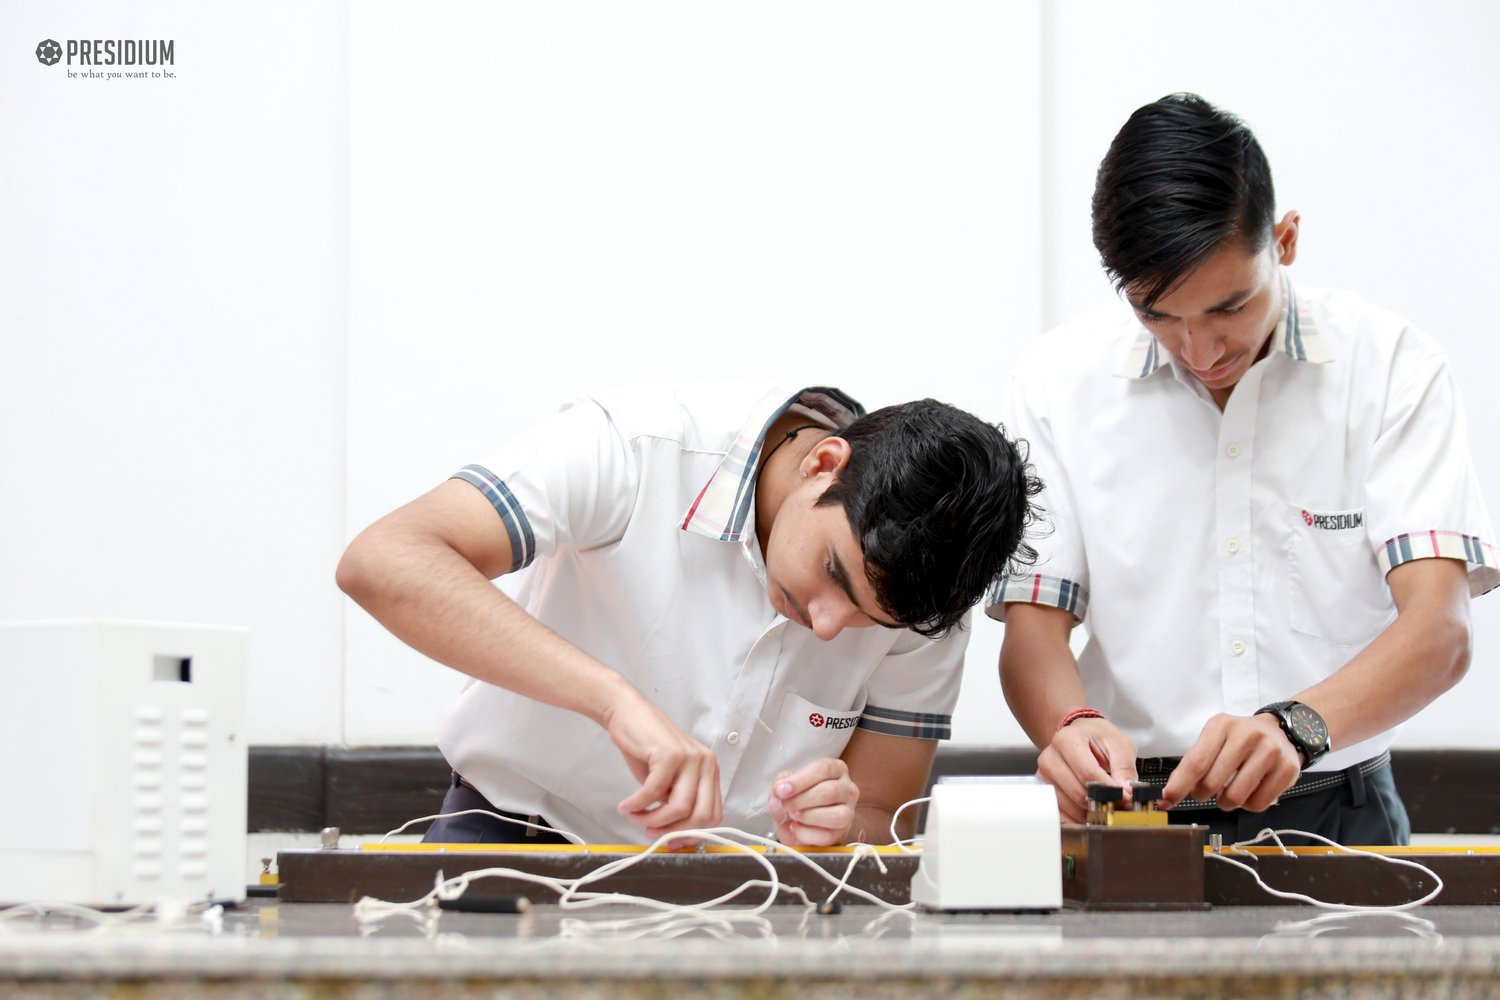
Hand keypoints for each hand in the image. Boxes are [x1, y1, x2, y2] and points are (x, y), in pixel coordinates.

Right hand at [604, 691, 721, 841]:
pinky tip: (626, 806)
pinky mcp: (670, 754)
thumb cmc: (646, 746)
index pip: (713, 814)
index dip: (691, 833)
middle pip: (701, 815)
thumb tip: (673, 835)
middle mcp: (705, 763)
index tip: (671, 841)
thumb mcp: (668, 779)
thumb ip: (674, 802)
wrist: (628, 713)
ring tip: (636, 817)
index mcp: (709, 770)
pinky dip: (637, 804)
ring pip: (679, 808)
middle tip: (651, 832)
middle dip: (674, 831)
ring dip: (653, 819)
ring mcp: (690, 758)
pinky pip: (654, 792)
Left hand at [768, 758, 858, 845]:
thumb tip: (778, 794)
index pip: (823, 769)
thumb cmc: (799, 799)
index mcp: (836, 769)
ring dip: (807, 816)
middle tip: (783, 805)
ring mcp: (849, 813)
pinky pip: (827, 835)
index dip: (800, 780)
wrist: (803, 824)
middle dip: (801, 800)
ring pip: (836, 815)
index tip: (781, 790)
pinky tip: (795, 828)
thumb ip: (780, 786)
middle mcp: (848, 789)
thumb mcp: (787, 786)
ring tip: (792, 815)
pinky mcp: (842, 834)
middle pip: (829, 792)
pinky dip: (806, 833)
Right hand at [1037, 717, 1136, 823]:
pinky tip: (1091, 810)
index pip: (1088, 773)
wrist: (1079, 735)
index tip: (1126, 798)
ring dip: (1091, 812)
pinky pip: (1061, 813)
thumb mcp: (1118, 744)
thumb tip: (1128, 791)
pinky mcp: (1044, 790)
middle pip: (1078, 792)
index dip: (1109, 790)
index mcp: (1067, 740)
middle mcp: (1050, 757)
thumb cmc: (1098, 739)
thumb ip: (1125, 767)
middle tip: (1120, 805)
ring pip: (1070, 806)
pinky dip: (1079, 817)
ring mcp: (1044, 775)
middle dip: (1102, 803)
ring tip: (1106, 805)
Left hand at [1161, 713, 1299, 811]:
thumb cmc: (1239, 739)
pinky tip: (1249, 791)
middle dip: (1202, 795)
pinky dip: (1248, 805)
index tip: (1168, 800)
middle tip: (1206, 791)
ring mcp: (1269, 752)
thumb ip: (1191, 763)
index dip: (1180, 785)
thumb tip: (1170, 794)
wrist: (1281, 731)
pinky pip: (1258, 804)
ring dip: (1225, 803)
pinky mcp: (1287, 769)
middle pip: (1212, 783)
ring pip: (1235, 797)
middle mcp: (1246, 736)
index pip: (1196, 762)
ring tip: (1228, 792)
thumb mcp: (1213, 740)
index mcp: (1221, 725)